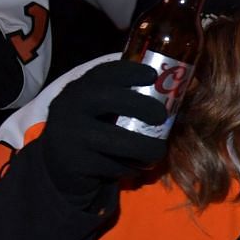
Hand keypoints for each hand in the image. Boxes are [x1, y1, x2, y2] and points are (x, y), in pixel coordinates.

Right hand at [38, 60, 169, 207]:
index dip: (129, 70)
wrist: (58, 168)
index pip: (103, 72)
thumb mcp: (101, 111)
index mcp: (80, 89)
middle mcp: (69, 107)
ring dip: (144, 146)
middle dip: (141, 104)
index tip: (152, 75)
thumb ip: (126, 100)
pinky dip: (128, 167)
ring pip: (114, 139)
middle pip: (107, 97)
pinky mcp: (74, 163)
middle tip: (163, 116)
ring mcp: (68, 135)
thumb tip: (181, 91)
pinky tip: (134, 167)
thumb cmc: (93, 133)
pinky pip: (110, 165)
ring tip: (158, 151)